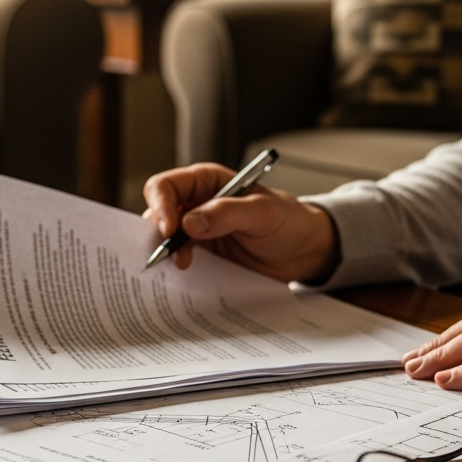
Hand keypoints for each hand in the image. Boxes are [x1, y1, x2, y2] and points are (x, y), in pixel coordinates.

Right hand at [142, 163, 339, 283]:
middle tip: (175, 257)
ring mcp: (197, 232)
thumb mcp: (263, 213)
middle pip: (157, 214)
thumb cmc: (289, 221)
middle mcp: (196, 204)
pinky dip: (176, 270)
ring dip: (167, 255)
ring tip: (184, 267)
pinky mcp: (204, 256)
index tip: (170, 230)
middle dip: (159, 235)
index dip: (161, 206)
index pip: (166, 186)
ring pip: (163, 241)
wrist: (304, 252)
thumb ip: (228, 214)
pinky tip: (186, 278)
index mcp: (207, 182)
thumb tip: (190, 223)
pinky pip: (179, 262)